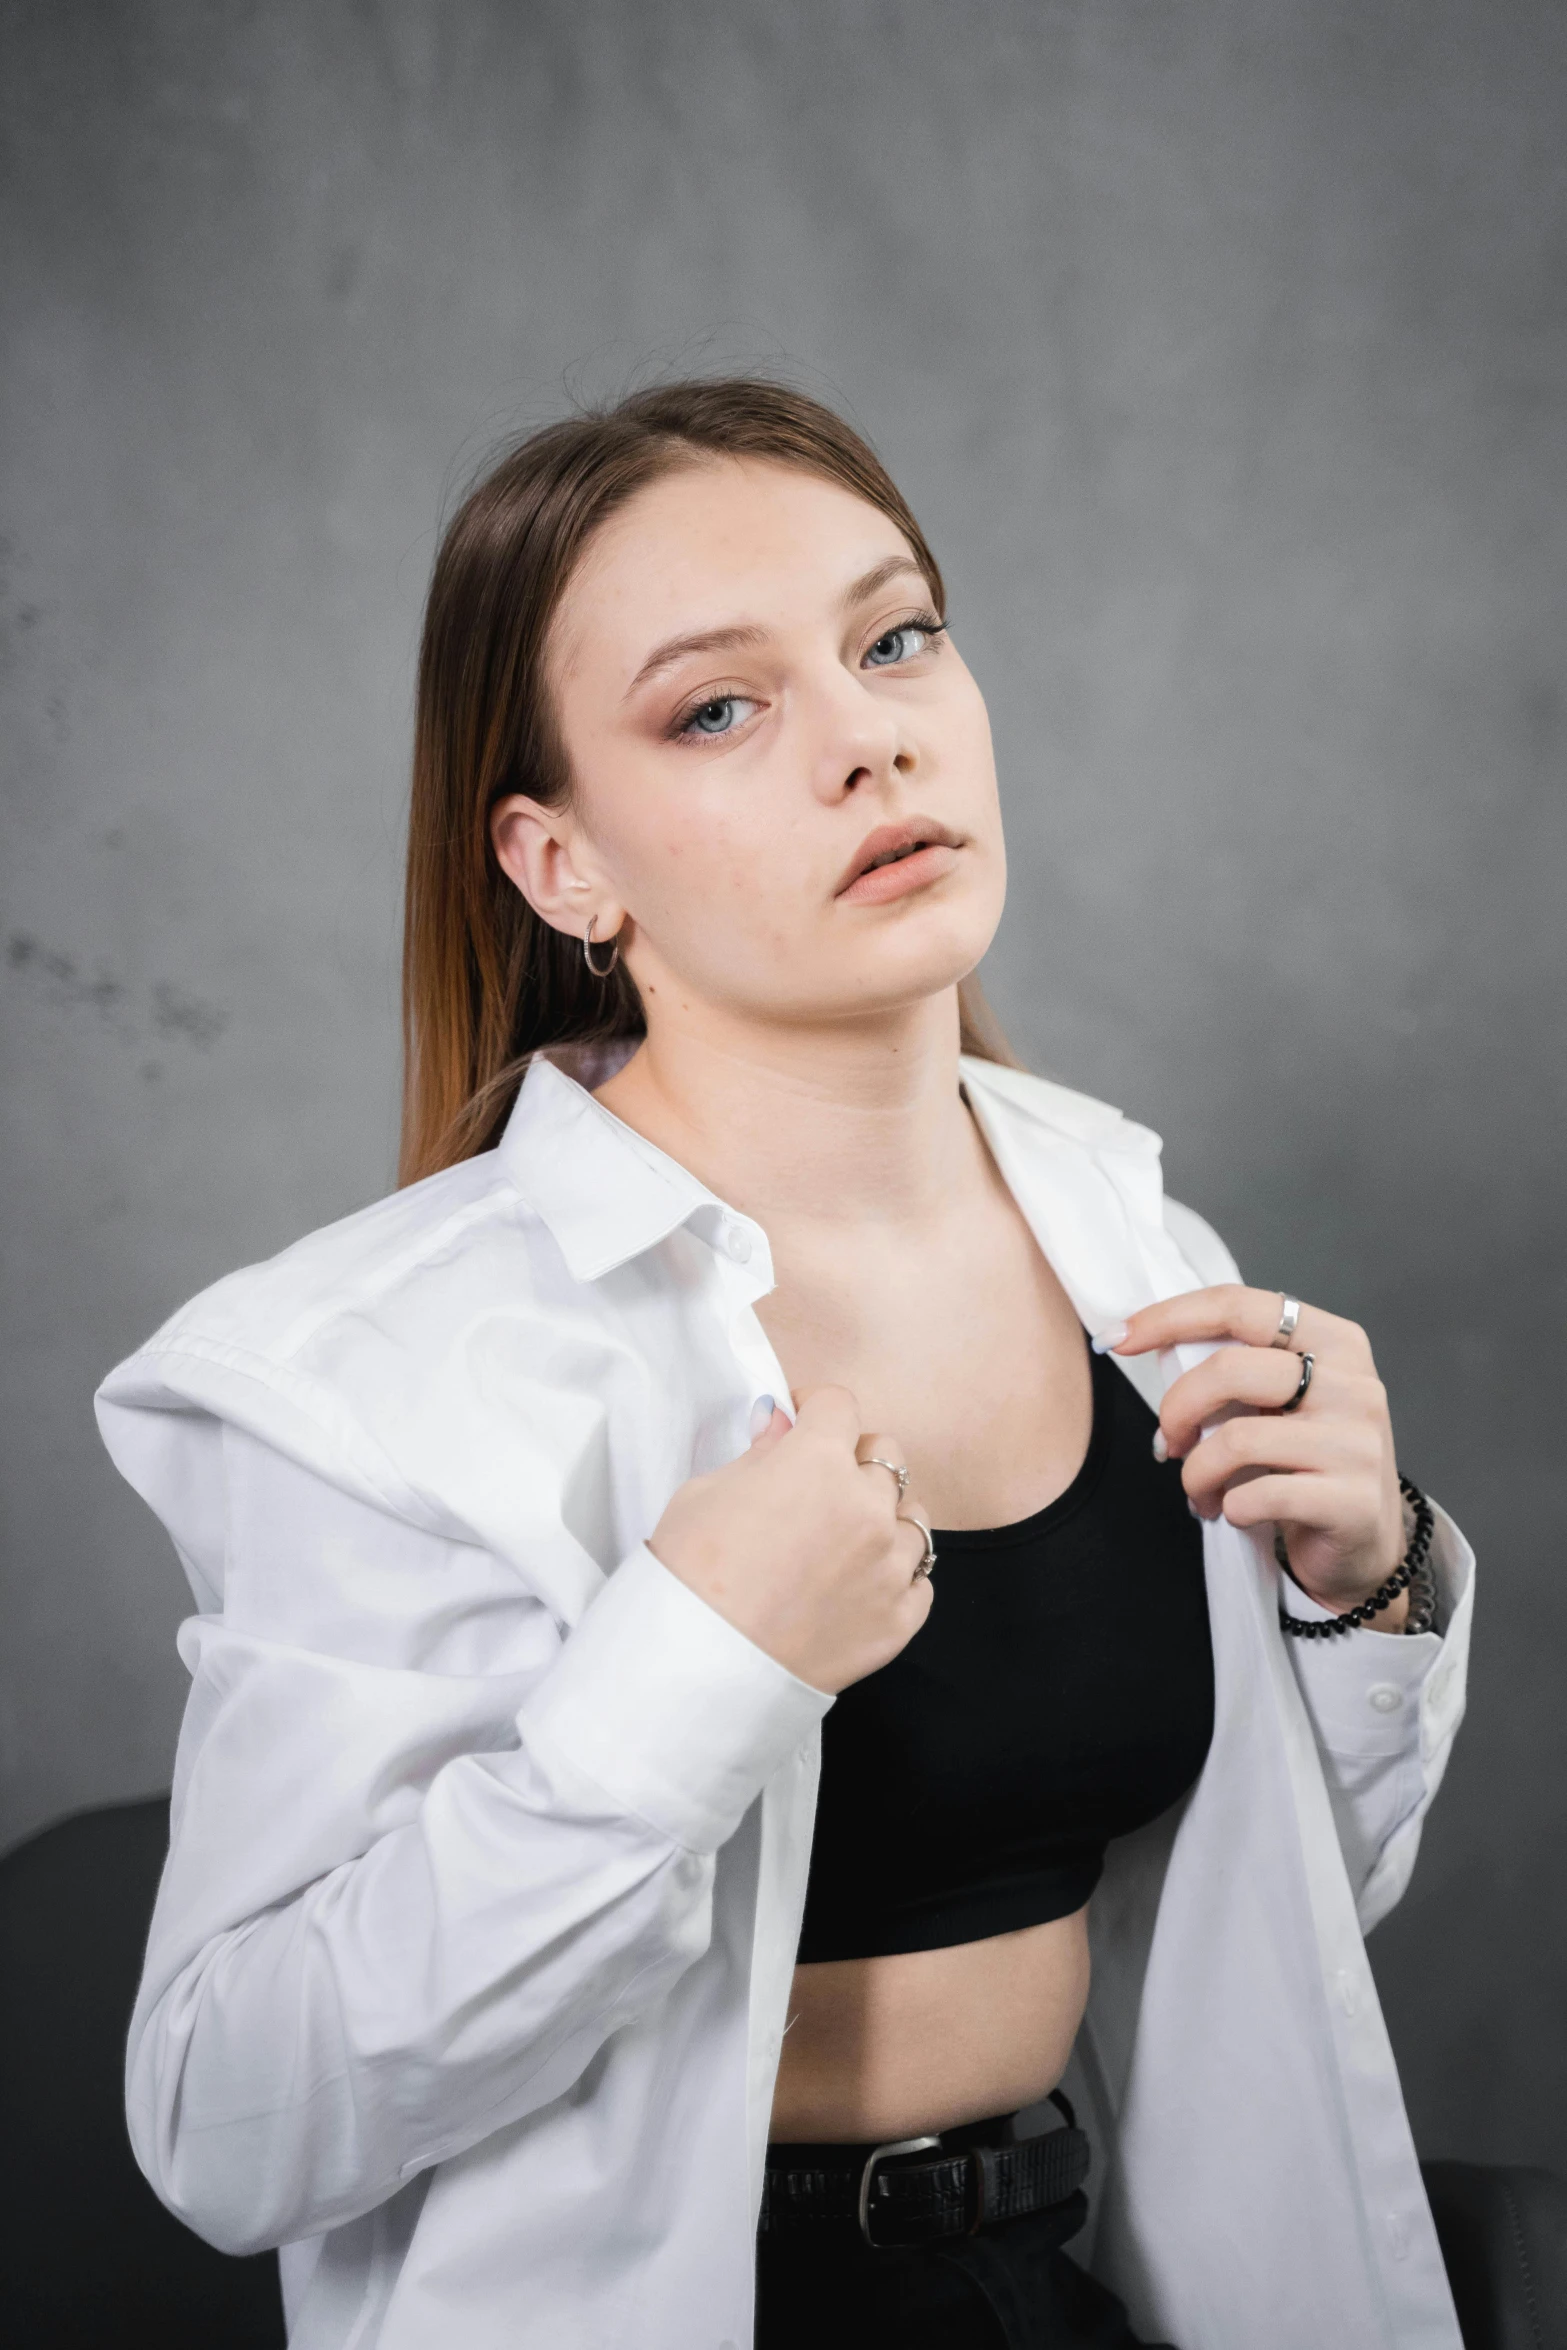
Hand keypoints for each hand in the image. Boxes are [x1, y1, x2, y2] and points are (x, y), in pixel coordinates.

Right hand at [646, 1385, 934, 1692]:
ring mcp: (889, 1567)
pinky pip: (920, 1581)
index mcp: (818, 1462)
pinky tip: (862, 1583)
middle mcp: (867, 1507)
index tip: (802, 1421)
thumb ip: (759, 1454)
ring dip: (883, 1517)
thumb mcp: (705, 1492)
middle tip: (820, 1482)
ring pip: (913, 1518)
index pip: (840, 1406)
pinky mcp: (898, 1621)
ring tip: (846, 1539)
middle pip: (887, 1457)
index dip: (816, 1408)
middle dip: (855, 1458)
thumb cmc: (688, 1575)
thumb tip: (781, 1425)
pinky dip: (896, 1576)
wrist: (697, 1666)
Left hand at [1105, 1286, 1408, 1625]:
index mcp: (1334, 1341)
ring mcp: (1358, 1443)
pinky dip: (1228, 1507)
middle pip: (1230, 1370)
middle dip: (1177, 1409)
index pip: (1240, 1306)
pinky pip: (1256, 1496)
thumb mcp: (1281, 1400)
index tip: (1117, 1339)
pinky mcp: (1352, 1501)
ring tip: (1198, 1491)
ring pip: (1236, 1440)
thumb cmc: (1304, 1463)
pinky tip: (1236, 1513)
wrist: (1364, 1543)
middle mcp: (1355, 1384)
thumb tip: (1148, 1340)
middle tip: (1168, 1443)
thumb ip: (1236, 1367)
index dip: (1169, 1318)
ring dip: (1196, 1473)